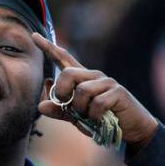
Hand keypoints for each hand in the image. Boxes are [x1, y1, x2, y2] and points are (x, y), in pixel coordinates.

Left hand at [32, 33, 157, 150]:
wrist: (131, 129)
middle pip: (67, 74)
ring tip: (90, 116)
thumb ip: (59, 111)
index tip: (34, 36)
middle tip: (68, 108)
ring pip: (81, 91)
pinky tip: (100, 119)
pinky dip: (94, 116)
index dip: (49, 48)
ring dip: (81, 110)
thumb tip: (40, 106)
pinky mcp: (117, 92)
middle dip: (62, 94)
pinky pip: (97, 103)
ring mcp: (106, 82)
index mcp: (82, 79)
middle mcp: (93, 76)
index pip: (63, 58)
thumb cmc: (101, 120)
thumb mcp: (76, 117)